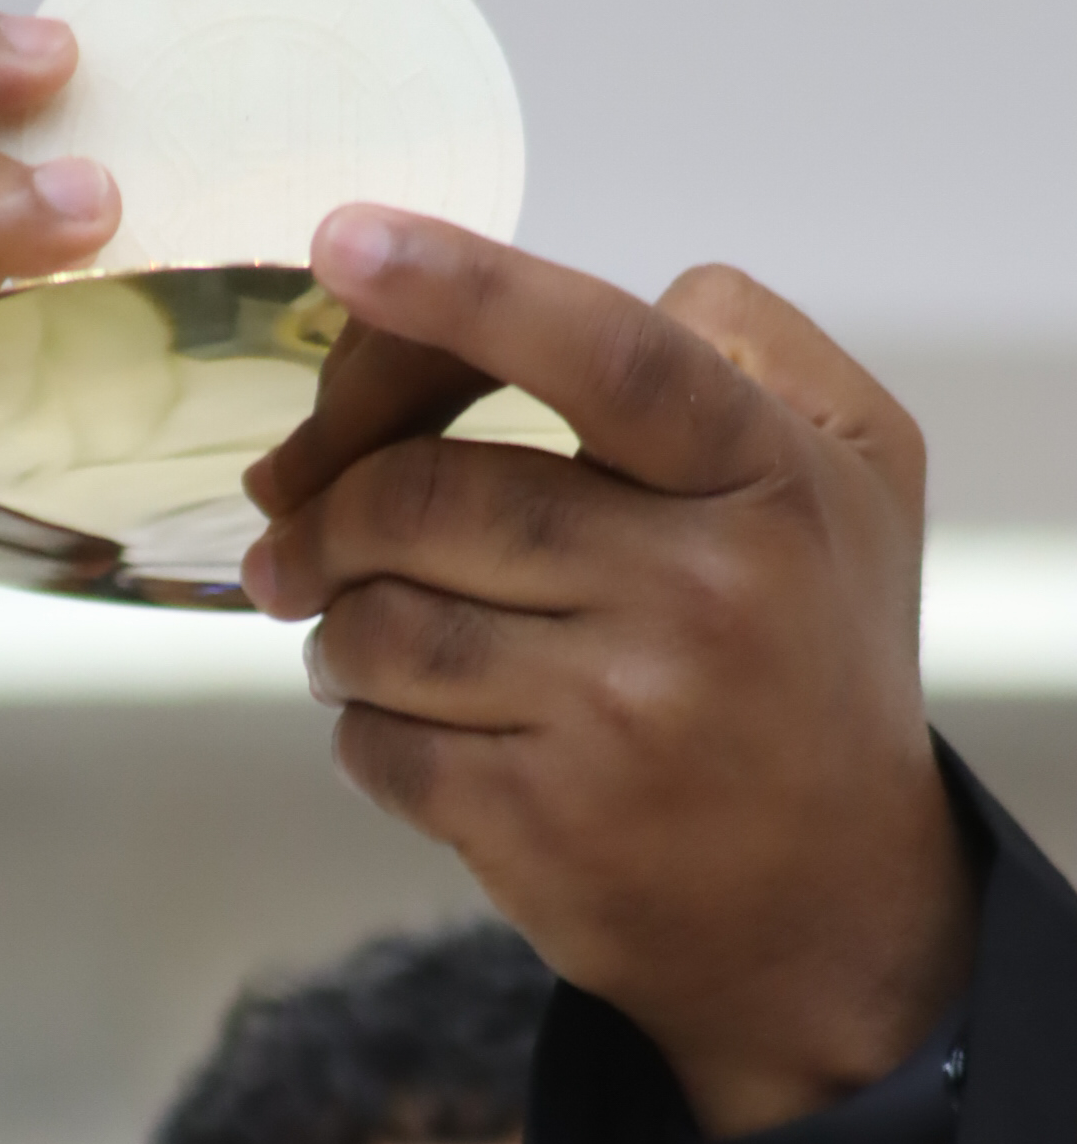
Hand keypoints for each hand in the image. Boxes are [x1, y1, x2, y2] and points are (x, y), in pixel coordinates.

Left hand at [242, 209, 976, 1134]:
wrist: (825, 904)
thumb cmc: (812, 658)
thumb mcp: (853, 473)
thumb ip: (736, 347)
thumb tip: (539, 307)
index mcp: (767, 479)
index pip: (602, 352)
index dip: (461, 287)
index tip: (341, 239)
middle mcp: (702, 594)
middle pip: (432, 496)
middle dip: (329, 503)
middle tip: (289, 518)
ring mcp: (619, 720)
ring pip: (379, 623)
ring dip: (328, 616)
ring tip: (344, 621)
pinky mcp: (543, 826)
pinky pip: (374, 743)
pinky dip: (355, 721)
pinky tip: (394, 715)